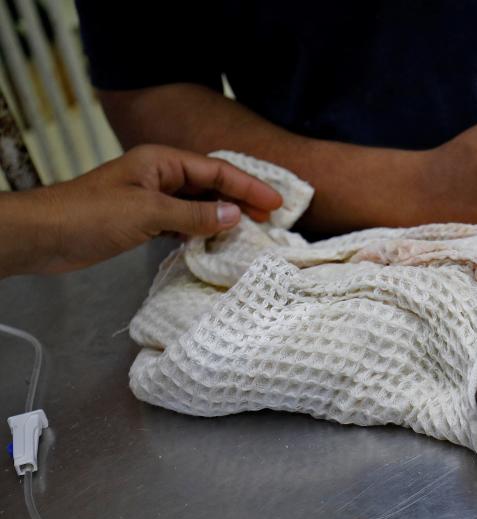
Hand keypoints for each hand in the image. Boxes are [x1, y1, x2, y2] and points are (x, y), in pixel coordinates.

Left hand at [39, 145, 282, 272]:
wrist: (43, 235)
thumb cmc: (90, 215)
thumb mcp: (148, 213)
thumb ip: (194, 214)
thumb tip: (235, 216)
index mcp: (161, 162)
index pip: (216, 170)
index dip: (249, 186)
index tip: (275, 204)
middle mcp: (159, 176)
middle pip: (211, 184)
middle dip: (241, 199)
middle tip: (270, 219)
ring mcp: (151, 199)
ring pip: (198, 204)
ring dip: (223, 216)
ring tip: (250, 231)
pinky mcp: (142, 221)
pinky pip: (183, 221)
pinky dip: (202, 230)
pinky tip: (215, 242)